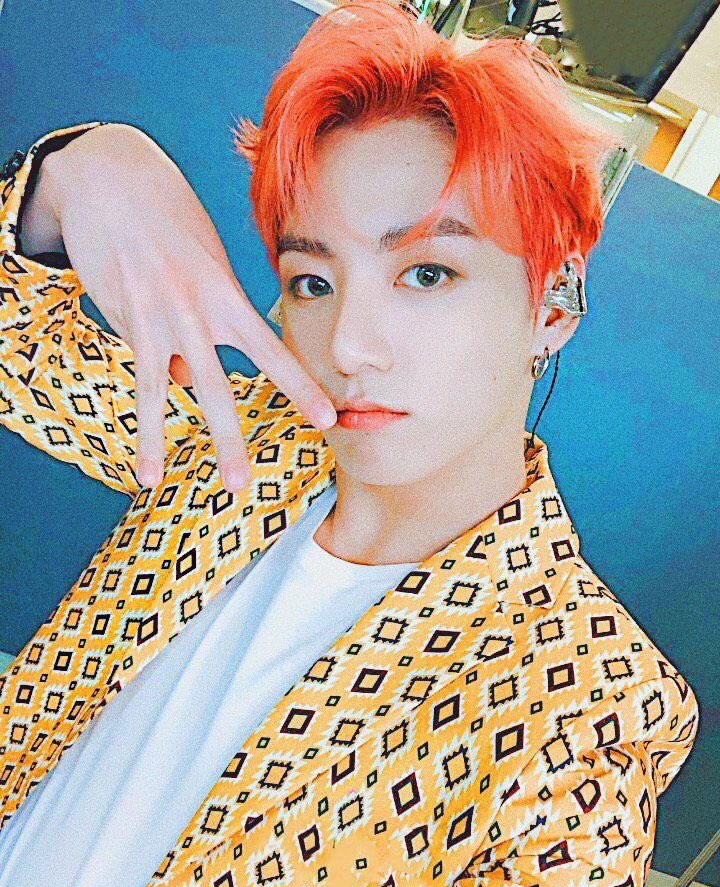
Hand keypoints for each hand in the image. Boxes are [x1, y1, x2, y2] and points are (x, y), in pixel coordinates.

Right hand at [26, 123, 336, 490]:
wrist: (113, 180)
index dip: (298, 388)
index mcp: (227, 296)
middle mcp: (197, 311)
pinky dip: (145, 432)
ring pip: (177, 393)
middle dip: (234, 436)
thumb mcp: (200, 268)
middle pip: (221, 385)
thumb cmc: (168, 223)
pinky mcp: (127, 322)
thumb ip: (201, 328)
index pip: (269, 352)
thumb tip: (186, 383)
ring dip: (192, 444)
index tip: (327, 419)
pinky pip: (142, 384)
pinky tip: (146, 471)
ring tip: (221, 488)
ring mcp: (159, 319)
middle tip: (251, 482)